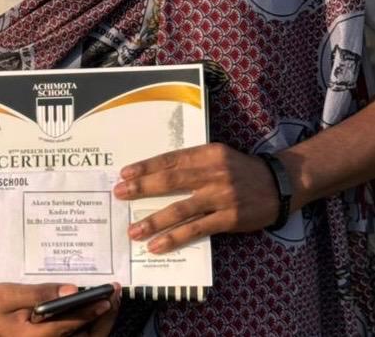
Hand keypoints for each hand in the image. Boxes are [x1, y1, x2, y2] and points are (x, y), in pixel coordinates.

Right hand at [0, 282, 120, 336]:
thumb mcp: (9, 294)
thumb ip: (40, 293)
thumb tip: (71, 290)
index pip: (73, 325)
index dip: (94, 310)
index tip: (110, 296)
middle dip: (102, 320)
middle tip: (115, 297)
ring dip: (95, 324)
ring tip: (107, 302)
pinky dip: (81, 326)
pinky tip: (87, 309)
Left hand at [113, 143, 279, 252]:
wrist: (279, 184)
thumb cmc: (242, 169)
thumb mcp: (219, 155)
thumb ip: (194, 163)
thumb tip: (159, 173)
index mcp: (208, 153)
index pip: (171, 159)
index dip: (146, 166)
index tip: (125, 173)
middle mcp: (213, 172)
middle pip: (171, 180)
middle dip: (142, 188)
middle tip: (120, 194)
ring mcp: (221, 196)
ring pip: (180, 209)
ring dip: (154, 220)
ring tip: (134, 230)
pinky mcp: (228, 219)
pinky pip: (196, 230)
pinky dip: (174, 238)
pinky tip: (157, 245)